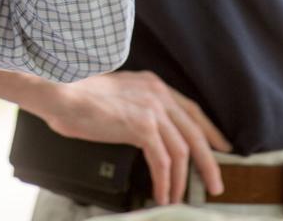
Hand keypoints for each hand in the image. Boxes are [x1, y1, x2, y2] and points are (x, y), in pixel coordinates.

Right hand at [39, 71, 230, 206]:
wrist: (62, 92)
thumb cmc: (79, 96)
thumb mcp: (117, 94)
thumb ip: (137, 106)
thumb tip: (145, 131)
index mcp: (154, 84)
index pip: (192, 110)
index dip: (209, 131)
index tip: (220, 148)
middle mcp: (158, 94)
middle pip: (195, 132)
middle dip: (208, 162)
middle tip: (215, 185)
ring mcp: (151, 109)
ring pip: (182, 150)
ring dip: (182, 180)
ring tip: (179, 198)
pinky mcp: (141, 126)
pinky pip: (162, 161)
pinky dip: (165, 182)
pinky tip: (162, 194)